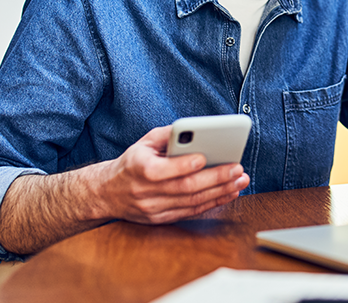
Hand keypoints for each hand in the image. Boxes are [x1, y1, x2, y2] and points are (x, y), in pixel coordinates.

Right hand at [0, 125, 250, 254]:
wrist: (106, 194)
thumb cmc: (131, 163)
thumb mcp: (143, 143)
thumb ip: (167, 134)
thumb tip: (192, 129)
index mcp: (139, 170)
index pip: (164, 171)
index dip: (185, 165)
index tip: (205, 157)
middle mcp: (146, 193)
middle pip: (185, 189)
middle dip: (215, 179)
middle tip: (238, 169)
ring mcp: (154, 209)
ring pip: (192, 203)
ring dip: (220, 192)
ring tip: (241, 181)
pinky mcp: (162, 219)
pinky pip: (191, 212)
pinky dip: (213, 203)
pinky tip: (229, 193)